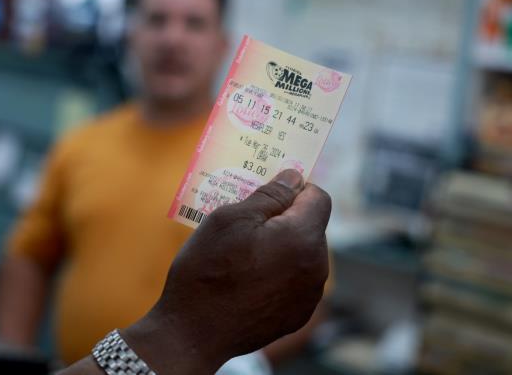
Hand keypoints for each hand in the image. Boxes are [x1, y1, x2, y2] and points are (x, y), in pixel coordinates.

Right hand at [124, 169, 331, 373]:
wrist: (192, 333)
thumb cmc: (208, 270)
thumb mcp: (231, 218)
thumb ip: (271, 195)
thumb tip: (295, 177)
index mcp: (303, 238)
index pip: (318, 197)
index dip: (295, 189)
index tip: (269, 193)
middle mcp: (316, 267)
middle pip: (311, 226)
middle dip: (285, 219)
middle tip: (248, 223)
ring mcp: (309, 295)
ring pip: (303, 254)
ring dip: (282, 246)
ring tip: (245, 254)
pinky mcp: (298, 315)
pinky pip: (296, 281)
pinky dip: (280, 273)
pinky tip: (250, 279)